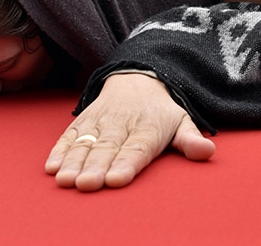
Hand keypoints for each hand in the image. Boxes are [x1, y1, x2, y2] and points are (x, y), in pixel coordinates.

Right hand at [45, 73, 215, 190]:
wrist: (138, 77)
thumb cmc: (161, 111)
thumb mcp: (181, 120)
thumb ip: (190, 139)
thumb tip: (208, 151)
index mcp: (147, 129)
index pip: (136, 149)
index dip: (125, 164)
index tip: (116, 179)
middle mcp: (121, 124)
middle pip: (107, 148)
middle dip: (96, 166)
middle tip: (87, 184)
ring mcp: (100, 121)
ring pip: (85, 142)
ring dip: (73, 161)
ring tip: (66, 179)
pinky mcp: (84, 120)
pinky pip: (70, 134)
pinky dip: (59, 149)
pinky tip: (52, 166)